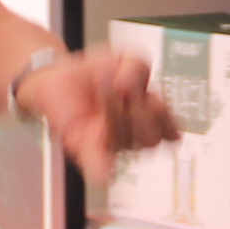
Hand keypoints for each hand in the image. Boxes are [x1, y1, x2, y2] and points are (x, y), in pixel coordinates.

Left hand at [20, 50, 179, 180]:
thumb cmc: (94, 71)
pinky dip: (103, 169)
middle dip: (139, 112)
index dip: (162, 114)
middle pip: (151, 140)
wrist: (59, 75)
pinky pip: (99, 166)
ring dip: (115, 112)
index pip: (171, 131)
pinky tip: (106, 171)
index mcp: (148, 115)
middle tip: (121, 89)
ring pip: (126, 143)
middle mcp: (132, 133)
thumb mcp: (126, 57)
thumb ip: (137, 66)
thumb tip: (131, 88)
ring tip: (103, 90)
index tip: (147, 94)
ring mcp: (110, 142)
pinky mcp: (86, 147)